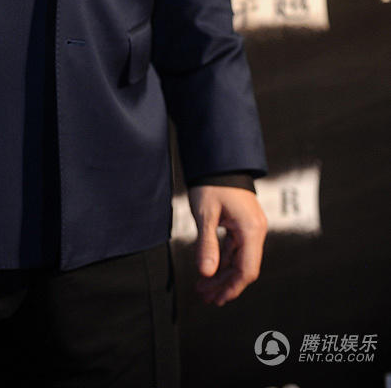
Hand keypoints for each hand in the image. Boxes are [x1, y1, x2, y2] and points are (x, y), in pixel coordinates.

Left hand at [188, 184, 266, 305]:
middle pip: (243, 268)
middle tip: (205, 296)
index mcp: (251, 230)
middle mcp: (255, 231)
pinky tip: (210, 269)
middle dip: (224, 284)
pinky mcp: (243, 224)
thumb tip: (207, 273)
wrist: (219, 160)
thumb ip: (207, 244)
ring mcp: (250, 228)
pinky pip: (235, 249)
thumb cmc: (212, 183)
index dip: (232, 287)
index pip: (246, 270)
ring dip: (221, 274)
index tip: (217, 298)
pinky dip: (222, 260)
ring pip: (238, 260)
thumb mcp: (206, 214)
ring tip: (203, 287)